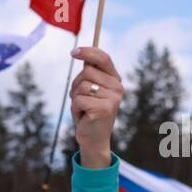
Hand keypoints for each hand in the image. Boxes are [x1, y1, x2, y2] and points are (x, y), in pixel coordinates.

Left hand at [70, 46, 122, 168]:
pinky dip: (75, 109)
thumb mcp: (90, 90)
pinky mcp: (103, 109)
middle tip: (80, 98)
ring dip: (75, 98)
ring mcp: (112, 99)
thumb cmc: (89, 112)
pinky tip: (83, 116)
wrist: (94, 139)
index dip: (88, 52)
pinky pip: (78, 100)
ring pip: (82, 86)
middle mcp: (117, 88)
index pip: (103, 58)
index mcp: (115, 80)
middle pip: (87, 71)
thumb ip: (89, 74)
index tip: (73, 52)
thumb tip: (79, 52)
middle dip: (76, 84)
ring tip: (83, 109)